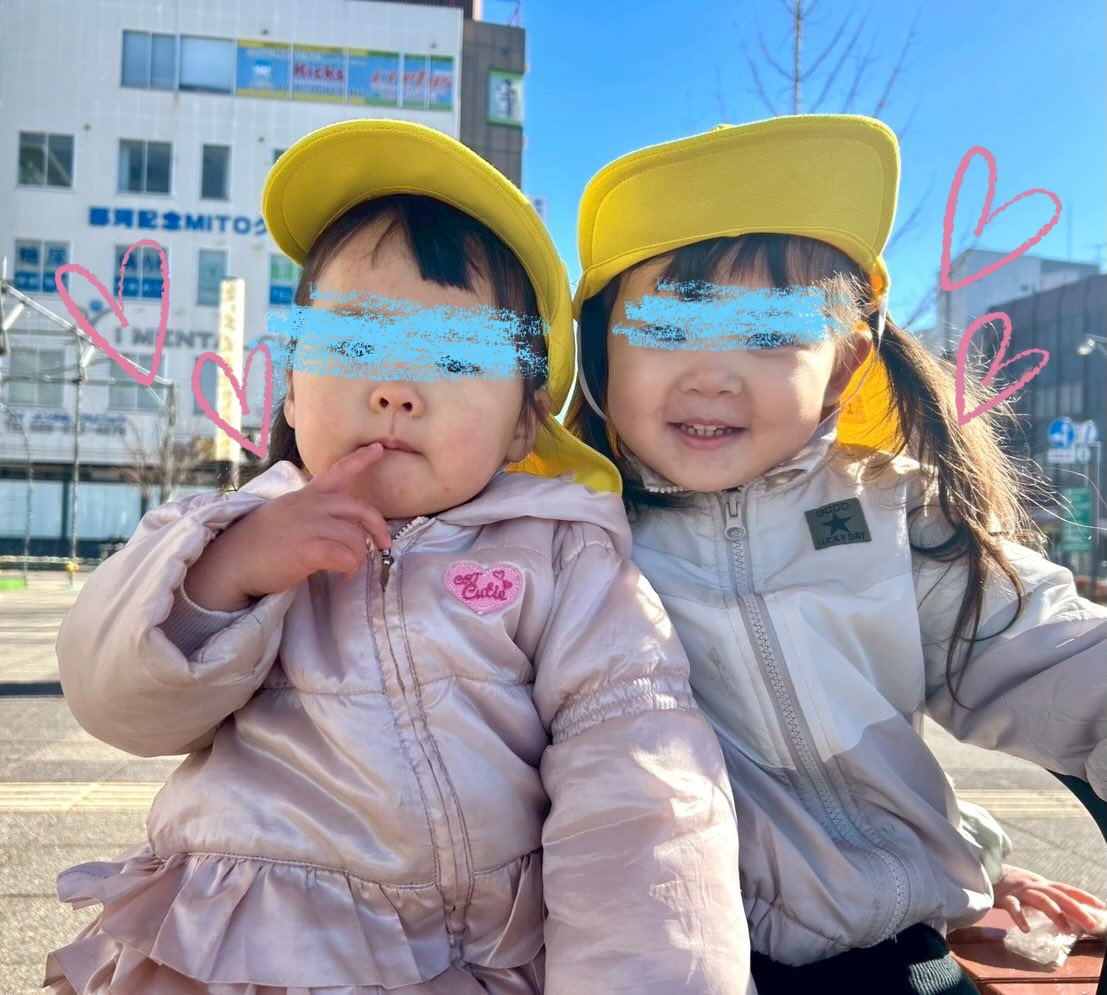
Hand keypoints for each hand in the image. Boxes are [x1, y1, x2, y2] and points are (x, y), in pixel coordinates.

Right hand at [184, 444, 392, 609]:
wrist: (229, 563)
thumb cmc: (257, 545)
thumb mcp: (284, 517)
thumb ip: (311, 516)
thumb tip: (340, 530)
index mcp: (303, 496)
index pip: (336, 472)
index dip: (360, 460)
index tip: (378, 449)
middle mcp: (308, 506)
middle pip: (357, 507)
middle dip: (377, 526)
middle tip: (384, 544)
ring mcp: (307, 525)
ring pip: (354, 536)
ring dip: (358, 555)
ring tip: (349, 569)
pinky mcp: (306, 548)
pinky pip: (344, 555)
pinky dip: (349, 566)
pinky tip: (343, 574)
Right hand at [994, 863, 1106, 933]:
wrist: (978, 869)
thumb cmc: (1004, 882)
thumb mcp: (1027, 887)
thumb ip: (1042, 896)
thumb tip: (1063, 911)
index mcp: (1040, 883)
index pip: (1066, 889)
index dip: (1084, 897)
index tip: (1102, 906)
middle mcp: (1032, 884)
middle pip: (1059, 896)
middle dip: (1077, 910)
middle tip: (1092, 924)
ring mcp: (1018, 889)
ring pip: (1041, 899)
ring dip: (1055, 914)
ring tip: (1066, 930)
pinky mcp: (1003, 896)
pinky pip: (1013, 907)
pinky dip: (1020, 918)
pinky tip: (1026, 929)